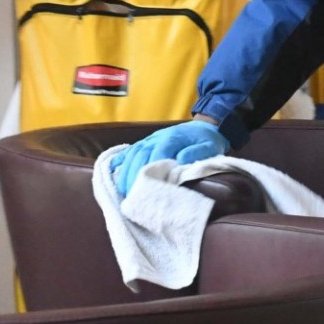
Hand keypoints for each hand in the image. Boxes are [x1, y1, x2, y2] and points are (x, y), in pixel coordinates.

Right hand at [111, 120, 227, 194]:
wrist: (204, 126)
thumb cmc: (206, 140)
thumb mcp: (209, 145)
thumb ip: (196, 152)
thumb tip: (180, 162)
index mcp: (172, 138)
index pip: (156, 155)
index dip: (150, 172)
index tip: (147, 190)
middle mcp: (156, 138)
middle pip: (139, 156)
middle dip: (133, 176)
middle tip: (131, 196)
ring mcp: (149, 139)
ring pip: (132, 154)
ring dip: (125, 172)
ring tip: (124, 191)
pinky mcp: (146, 142)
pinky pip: (129, 150)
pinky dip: (120, 160)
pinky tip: (113, 171)